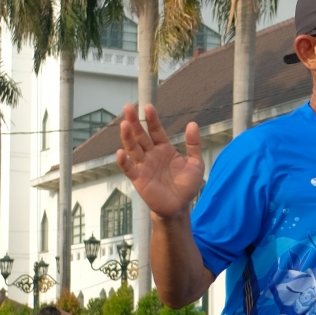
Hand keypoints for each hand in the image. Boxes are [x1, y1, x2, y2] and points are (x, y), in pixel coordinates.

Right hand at [116, 105, 204, 219]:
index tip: (148, 107)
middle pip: (140, 136)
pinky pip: (129, 168)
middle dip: (134, 122)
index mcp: (164, 148)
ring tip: (124, 124)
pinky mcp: (138, 179)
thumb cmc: (186, 185)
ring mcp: (143, 166)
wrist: (179, 207)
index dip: (152, 119)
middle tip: (128, 108)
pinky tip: (120, 152)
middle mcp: (151, 154)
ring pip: (133, 148)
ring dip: (127, 137)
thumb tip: (192, 123)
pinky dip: (124, 161)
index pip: (156, 130)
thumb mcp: (195, 163)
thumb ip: (193, 144)